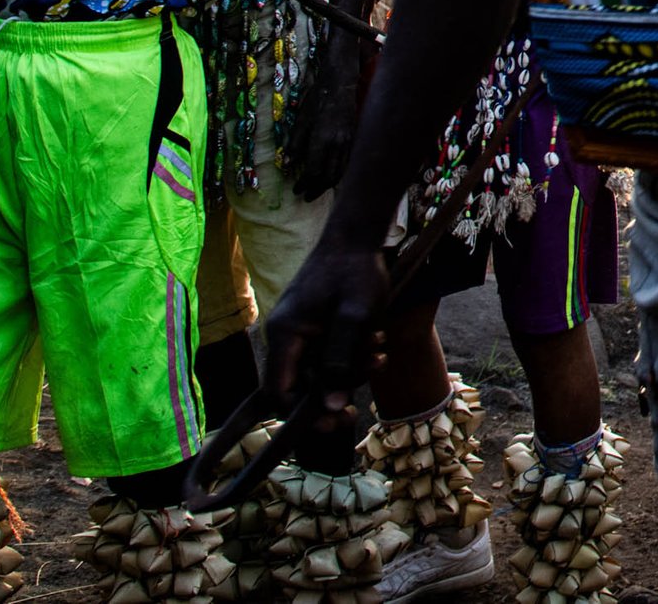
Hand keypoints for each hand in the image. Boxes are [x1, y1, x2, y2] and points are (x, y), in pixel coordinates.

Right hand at [260, 236, 389, 426]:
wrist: (358, 236)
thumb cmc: (356, 271)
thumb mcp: (355, 316)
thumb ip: (341, 361)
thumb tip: (330, 407)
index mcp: (286, 333)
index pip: (278, 390)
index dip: (301, 414)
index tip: (334, 421)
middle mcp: (285, 334)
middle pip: (298, 385)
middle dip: (334, 390)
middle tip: (359, 404)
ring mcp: (298, 329)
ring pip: (317, 370)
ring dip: (348, 370)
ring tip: (379, 352)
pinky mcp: (313, 325)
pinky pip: (326, 353)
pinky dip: (349, 355)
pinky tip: (375, 340)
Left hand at [294, 27, 367, 199]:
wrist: (340, 84)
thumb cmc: (316, 100)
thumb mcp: (300, 121)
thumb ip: (294, 145)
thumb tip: (286, 166)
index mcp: (322, 139)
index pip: (313, 170)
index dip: (304, 183)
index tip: (296, 189)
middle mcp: (338, 144)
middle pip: (328, 176)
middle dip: (316, 189)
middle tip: (306, 196)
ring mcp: (349, 141)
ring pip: (341, 171)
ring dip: (328, 184)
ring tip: (318, 190)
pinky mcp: (354, 138)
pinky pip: (347, 163)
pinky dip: (339, 174)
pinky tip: (331, 176)